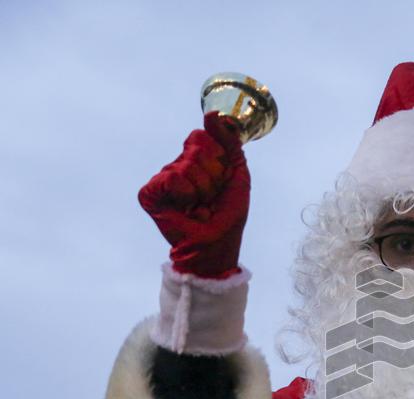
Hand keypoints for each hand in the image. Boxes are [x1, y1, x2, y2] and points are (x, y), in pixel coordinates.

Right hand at [138, 112, 249, 277]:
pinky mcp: (150, 194)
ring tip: (199, 205)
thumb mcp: (237, 173)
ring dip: (201, 188)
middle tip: (211, 196)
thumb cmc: (227, 213)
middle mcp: (176, 165)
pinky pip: (170, 179)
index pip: (202, 137)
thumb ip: (229, 141)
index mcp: (196, 159)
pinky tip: (184, 208)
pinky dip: (184, 194)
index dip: (219, 160)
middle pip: (195, 148)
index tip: (222, 181)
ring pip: (185, 165)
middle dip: (212, 175)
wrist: (217, 244)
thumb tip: (213, 113)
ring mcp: (162, 179)